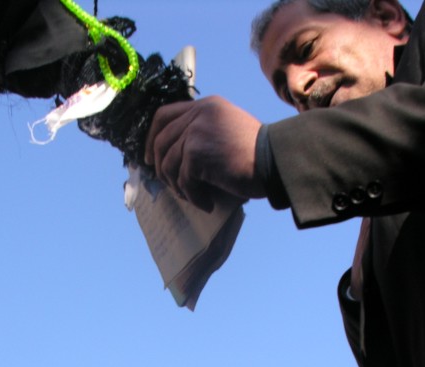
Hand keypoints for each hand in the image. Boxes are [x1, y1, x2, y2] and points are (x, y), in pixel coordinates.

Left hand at [144, 97, 264, 210]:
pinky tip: (206, 203)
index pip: (164, 115)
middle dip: (159, 167)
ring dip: (177, 185)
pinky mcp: (196, 152)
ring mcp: (196, 131)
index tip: (150, 157)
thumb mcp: (228, 129)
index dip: (151, 137)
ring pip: (168, 163)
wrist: (275, 160)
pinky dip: (193, 196)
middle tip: (167, 184)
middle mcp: (199, 114)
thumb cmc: (257, 153)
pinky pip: (183, 180)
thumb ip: (204, 131)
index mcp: (206, 105)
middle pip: (161, 141)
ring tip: (192, 196)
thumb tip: (175, 155)